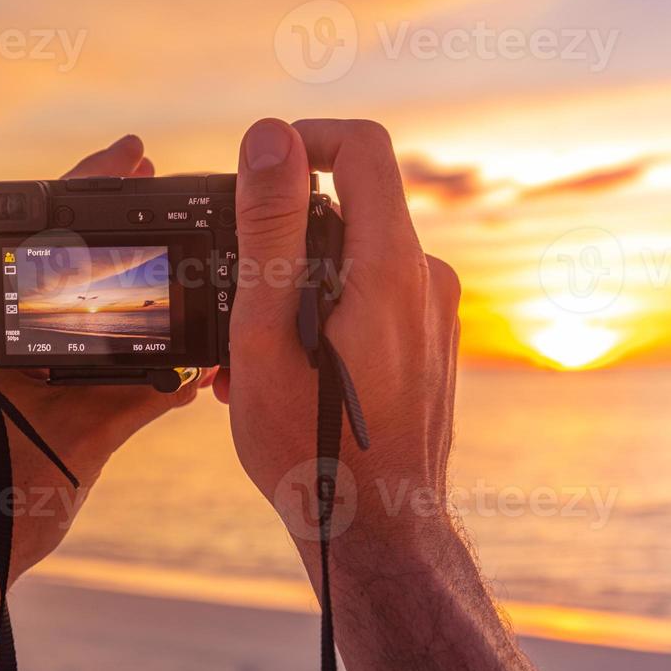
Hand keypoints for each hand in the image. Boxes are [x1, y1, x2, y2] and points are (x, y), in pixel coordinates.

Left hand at [0, 135, 206, 589]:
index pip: (32, 230)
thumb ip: (141, 395)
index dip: (88, 187)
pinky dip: (62, 307)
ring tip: (135, 237)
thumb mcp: (83, 442)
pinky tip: (107, 305)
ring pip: (22, 284)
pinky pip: (16, 323)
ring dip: (76, 261)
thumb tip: (200, 368)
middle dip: (90, 216)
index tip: (133, 154)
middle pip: (27, 247)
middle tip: (144, 178)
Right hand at [215, 118, 461, 559]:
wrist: (378, 534)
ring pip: (356, 261)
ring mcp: (435, 315)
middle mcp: (428, 280)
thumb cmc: (312, 449)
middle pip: (352, 208)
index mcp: (392, 266)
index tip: (260, 171)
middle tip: (235, 299)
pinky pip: (373, 301)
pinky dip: (326, 318)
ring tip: (254, 358)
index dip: (305, 139)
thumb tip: (269, 136)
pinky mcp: (431, 344)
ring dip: (298, 290)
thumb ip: (269, 226)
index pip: (363, 148)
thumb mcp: (266, 332)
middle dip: (285, 237)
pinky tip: (288, 375)